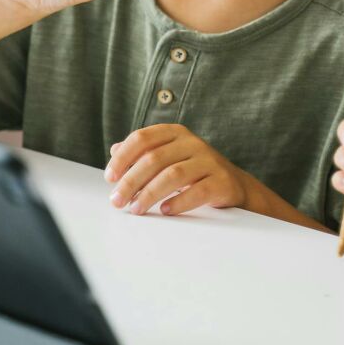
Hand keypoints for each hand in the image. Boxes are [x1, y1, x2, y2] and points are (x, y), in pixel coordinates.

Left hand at [105, 124, 246, 215]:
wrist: (233, 184)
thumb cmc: (194, 170)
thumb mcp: (169, 156)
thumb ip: (143, 152)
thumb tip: (114, 150)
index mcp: (175, 133)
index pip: (142, 138)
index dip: (123, 157)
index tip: (110, 177)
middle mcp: (192, 143)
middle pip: (154, 158)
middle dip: (131, 181)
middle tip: (117, 201)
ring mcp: (208, 160)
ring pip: (173, 174)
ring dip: (150, 194)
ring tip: (136, 209)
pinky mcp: (221, 181)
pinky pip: (197, 192)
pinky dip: (178, 202)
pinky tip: (164, 211)